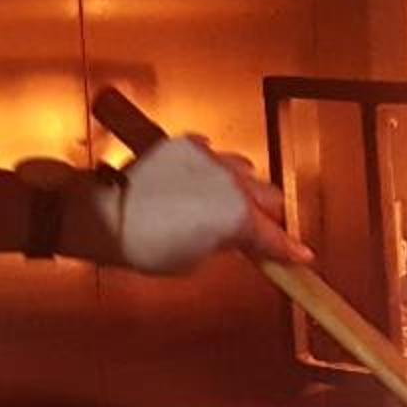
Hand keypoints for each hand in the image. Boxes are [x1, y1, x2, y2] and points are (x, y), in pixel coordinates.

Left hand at [112, 137, 310, 275]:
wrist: (104, 215)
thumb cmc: (146, 247)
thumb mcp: (191, 260)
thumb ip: (222, 245)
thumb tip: (231, 237)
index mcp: (238, 216)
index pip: (274, 237)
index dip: (289, 251)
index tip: (302, 257)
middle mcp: (232, 182)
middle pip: (268, 196)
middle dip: (268, 215)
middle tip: (259, 231)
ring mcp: (209, 159)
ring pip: (244, 170)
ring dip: (243, 188)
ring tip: (230, 202)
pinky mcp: (185, 146)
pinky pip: (212, 154)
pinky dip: (213, 169)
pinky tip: (203, 180)